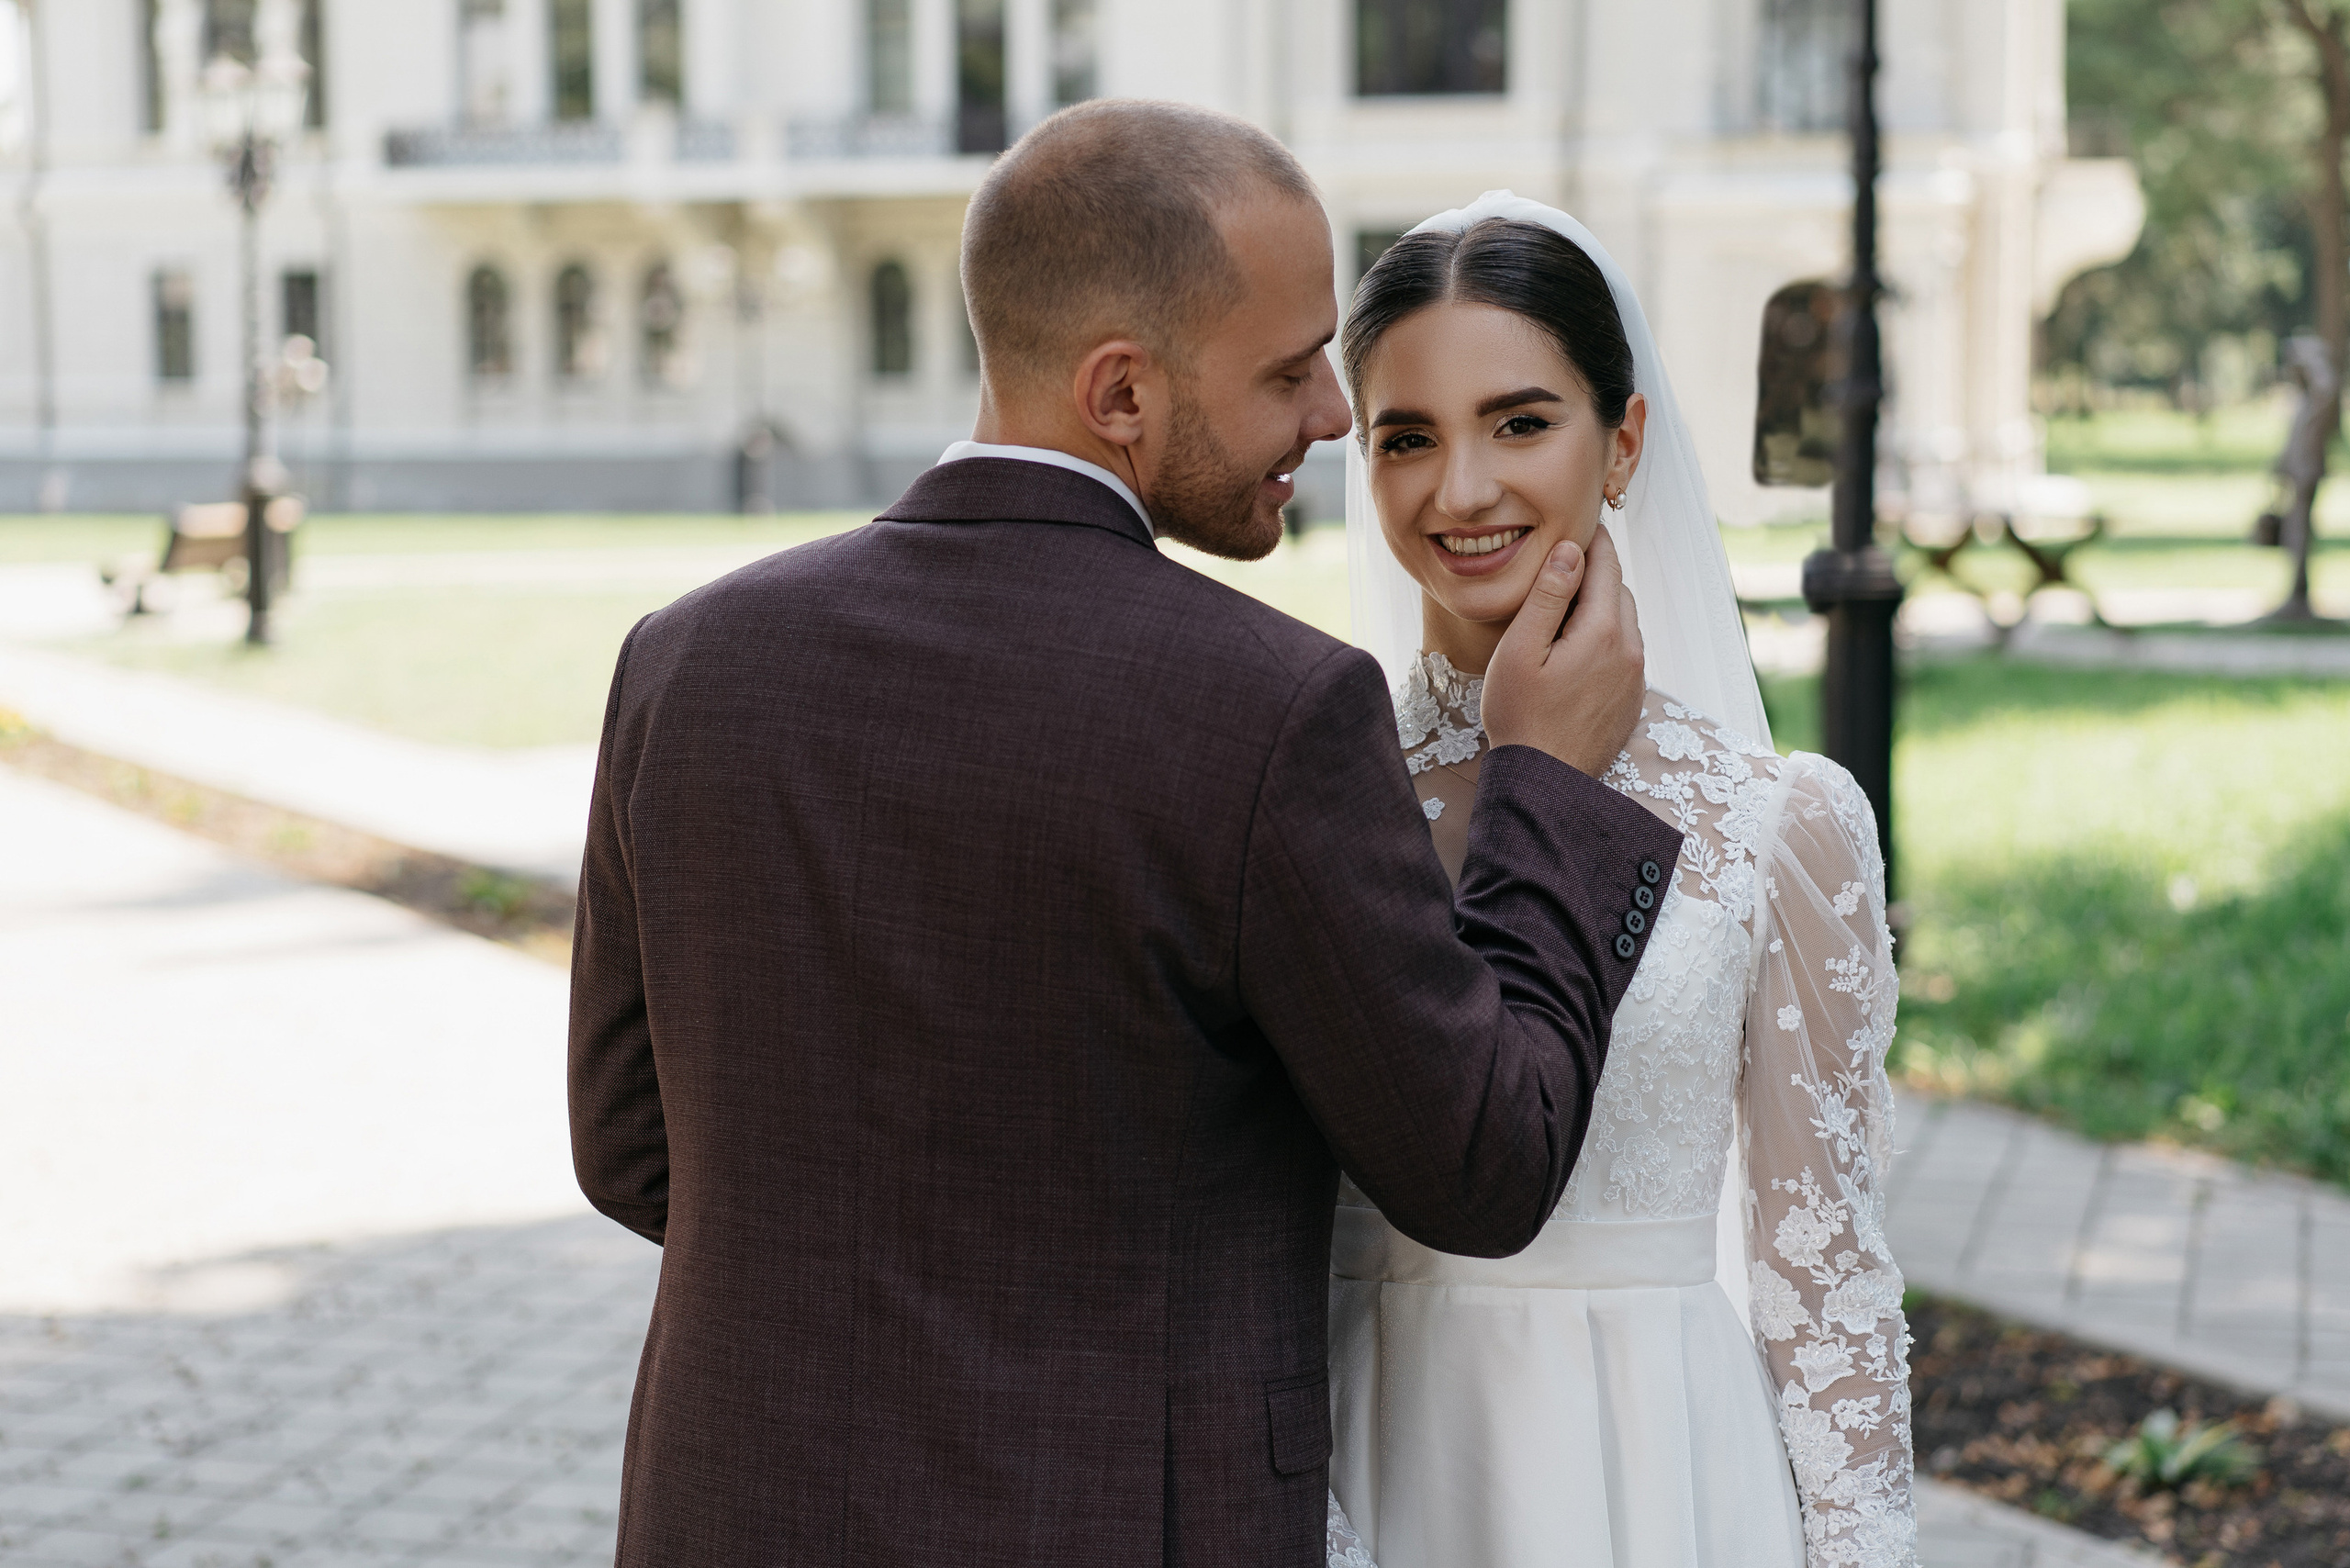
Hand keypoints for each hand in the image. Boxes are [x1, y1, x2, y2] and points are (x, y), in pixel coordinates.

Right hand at [1479, 530, 1644, 776]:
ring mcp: (1635, 678)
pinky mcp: (1631, 700)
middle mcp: (1630, 650)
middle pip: (1617, 591)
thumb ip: (1547, 596)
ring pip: (1623, 622)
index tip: (1573, 524)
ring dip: (1598, 608)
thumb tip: (1571, 550)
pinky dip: (1604, 640)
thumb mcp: (1521, 650)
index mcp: (1604, 631)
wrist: (1544, 782)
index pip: (1605, 564)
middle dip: (1592, 574)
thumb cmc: (1521, 716)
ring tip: (1561, 612)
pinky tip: (1572, 654)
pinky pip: (1623, 654)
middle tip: (1559, 567)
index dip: (1589, 539)